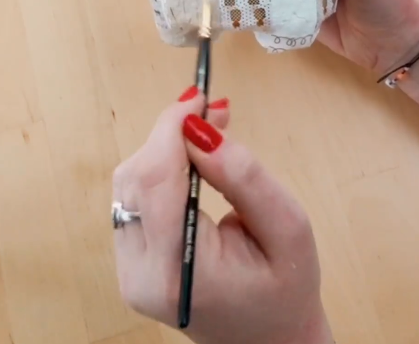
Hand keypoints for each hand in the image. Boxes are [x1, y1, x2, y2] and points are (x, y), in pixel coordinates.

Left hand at [113, 89, 332, 343]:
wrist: (271, 341)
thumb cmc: (287, 289)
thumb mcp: (288, 227)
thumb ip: (244, 177)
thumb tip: (202, 128)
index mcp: (178, 270)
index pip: (154, 180)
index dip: (171, 129)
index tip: (200, 98)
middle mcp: (139, 273)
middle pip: (135, 179)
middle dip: (171, 134)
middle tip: (215, 113)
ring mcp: (129, 270)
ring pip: (129, 184)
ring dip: (165, 148)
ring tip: (209, 133)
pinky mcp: (130, 261)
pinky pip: (134, 198)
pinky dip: (160, 168)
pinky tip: (192, 160)